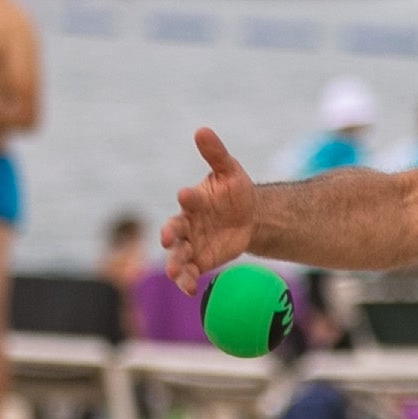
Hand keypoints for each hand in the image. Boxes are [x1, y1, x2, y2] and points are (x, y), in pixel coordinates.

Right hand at [161, 126, 255, 292]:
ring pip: (178, 255)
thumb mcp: (229, 171)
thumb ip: (215, 154)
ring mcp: (192, 244)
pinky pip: (190, 272)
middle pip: (174, 230)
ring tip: (175, 272)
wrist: (249, 217)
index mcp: (193, 202)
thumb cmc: (234, 191)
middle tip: (168, 238)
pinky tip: (190, 289)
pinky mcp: (201, 260)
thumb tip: (202, 130)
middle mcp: (187, 224)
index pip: (187, 200)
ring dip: (175, 264)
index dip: (187, 198)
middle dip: (170, 235)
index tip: (186, 194)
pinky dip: (187, 281)